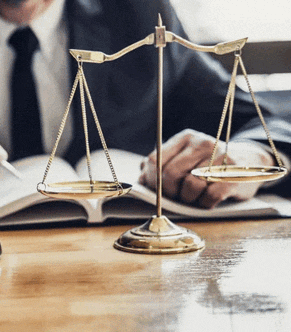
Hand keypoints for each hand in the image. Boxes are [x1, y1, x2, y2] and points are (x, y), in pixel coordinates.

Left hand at [139, 129, 274, 207]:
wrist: (250, 163)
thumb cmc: (208, 165)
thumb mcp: (185, 159)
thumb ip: (161, 167)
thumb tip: (139, 180)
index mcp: (185, 138)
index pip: (155, 160)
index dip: (151, 180)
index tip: (156, 190)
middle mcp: (202, 143)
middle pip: (170, 174)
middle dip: (169, 192)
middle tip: (177, 197)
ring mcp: (220, 157)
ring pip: (189, 186)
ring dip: (188, 200)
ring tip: (194, 197)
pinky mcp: (234, 174)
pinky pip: (209, 196)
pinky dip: (205, 204)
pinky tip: (208, 200)